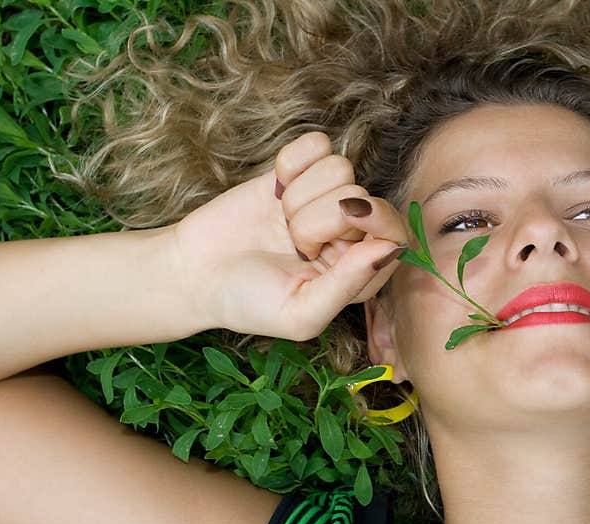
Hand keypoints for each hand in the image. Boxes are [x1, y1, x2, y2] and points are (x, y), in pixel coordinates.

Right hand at [173, 132, 408, 340]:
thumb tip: (389, 248)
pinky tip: (275, 189)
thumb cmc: (248, 302)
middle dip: (321, 221)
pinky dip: (293, 162)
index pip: (395, 232)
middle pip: (362, 196)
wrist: (194, 273)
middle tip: (295, 246)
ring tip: (282, 224)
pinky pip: (316, 144)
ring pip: (340, 167)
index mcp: (359, 272)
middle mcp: (347, 233)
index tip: (341, 232)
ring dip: (302, 196)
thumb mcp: (300, 313)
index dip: (374, 223)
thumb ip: (348, 285)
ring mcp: (322, 198)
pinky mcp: (296, 171)